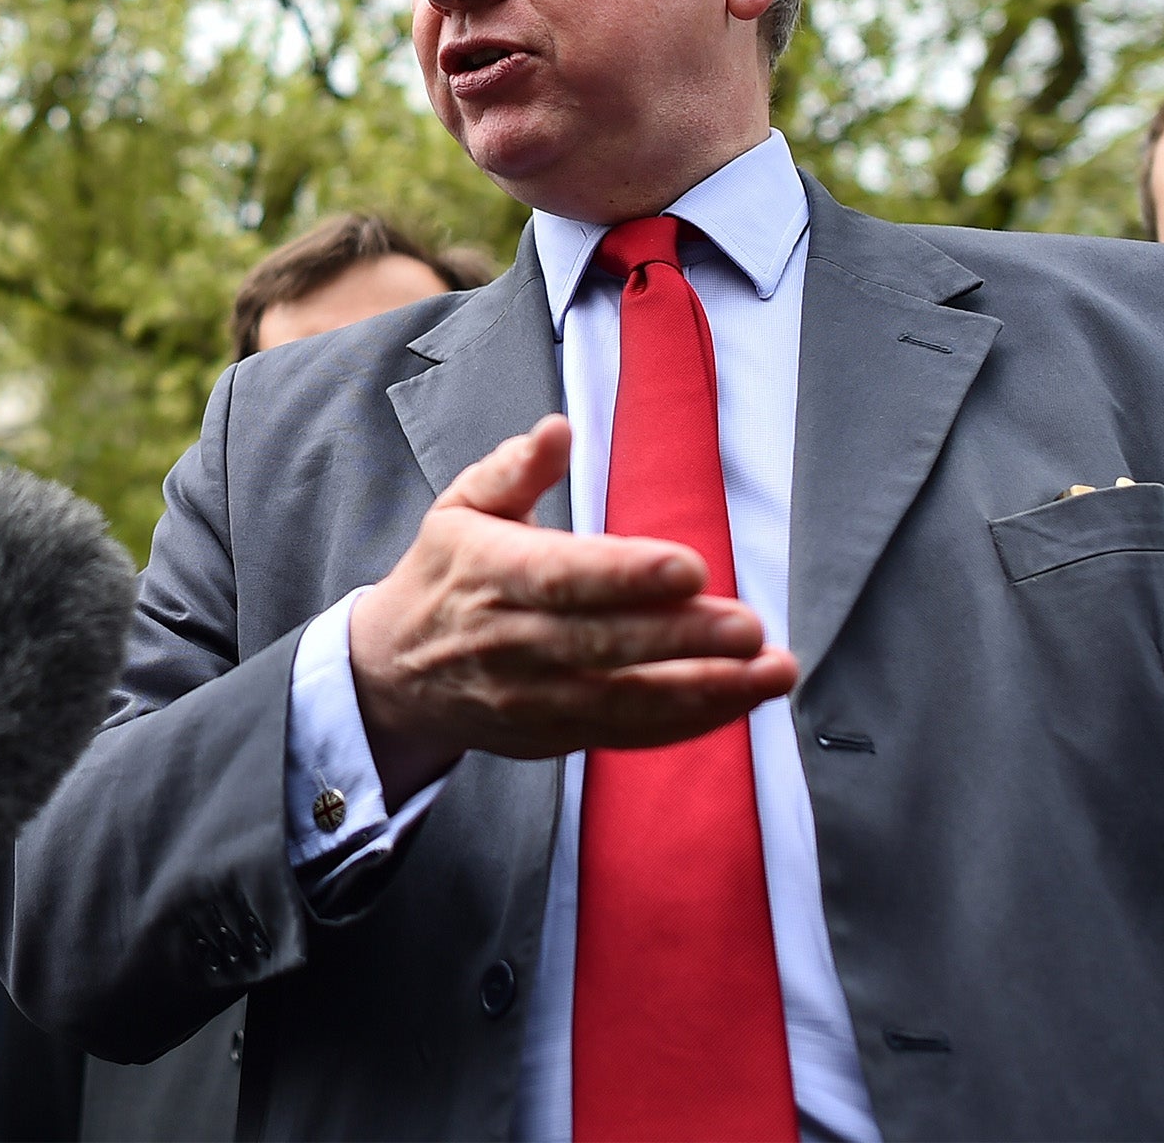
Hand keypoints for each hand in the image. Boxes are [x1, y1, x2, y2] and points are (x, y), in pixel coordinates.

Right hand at [350, 414, 798, 806]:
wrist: (392, 672)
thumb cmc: (445, 575)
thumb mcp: (461, 507)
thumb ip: (514, 469)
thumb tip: (556, 428)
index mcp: (489, 573)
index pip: (563, 576)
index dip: (627, 575)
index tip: (691, 567)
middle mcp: (508, 641)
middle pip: (604, 643)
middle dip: (683, 638)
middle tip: (751, 628)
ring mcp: (530, 698)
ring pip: (623, 700)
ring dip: (704, 691)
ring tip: (771, 672)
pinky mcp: (551, 737)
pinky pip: (625, 734)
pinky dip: (687, 723)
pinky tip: (740, 702)